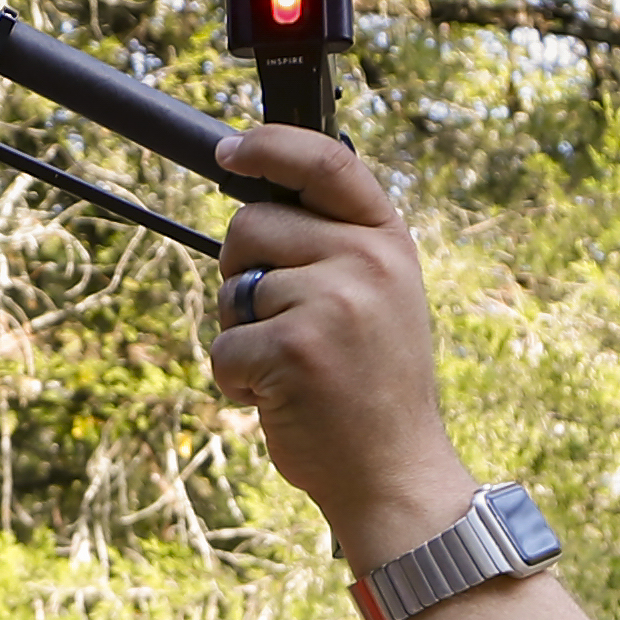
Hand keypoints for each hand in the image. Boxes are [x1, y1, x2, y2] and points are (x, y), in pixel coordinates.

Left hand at [203, 124, 475, 562]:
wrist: (394, 472)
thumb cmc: (373, 388)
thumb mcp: (379, 298)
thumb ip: (336, 247)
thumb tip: (255, 200)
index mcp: (388, 242)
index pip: (326, 164)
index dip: (271, 146)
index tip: (230, 150)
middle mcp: (366, 262)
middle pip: (250, 224)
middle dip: (239, 271)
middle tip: (276, 322)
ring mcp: (332, 303)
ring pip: (232, 289)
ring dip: (240, 333)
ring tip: (291, 370)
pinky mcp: (294, 348)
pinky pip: (224, 345)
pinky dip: (234, 379)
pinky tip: (278, 399)